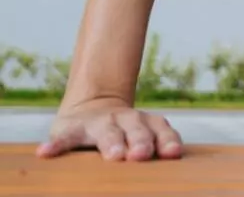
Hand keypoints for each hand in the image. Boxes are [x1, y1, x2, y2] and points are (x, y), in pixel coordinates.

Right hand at [36, 97, 182, 160]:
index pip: (161, 131)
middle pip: (136, 128)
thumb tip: (174, 159)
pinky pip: (65, 138)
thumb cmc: (125, 132)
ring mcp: (99, 122)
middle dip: (141, 141)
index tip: (171, 154)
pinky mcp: (72, 128)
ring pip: (107, 130)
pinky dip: (56, 145)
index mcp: (146, 123)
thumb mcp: (143, 135)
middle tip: (142, 154)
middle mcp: (126, 119)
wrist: (93, 107)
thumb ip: (156, 145)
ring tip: (113, 155)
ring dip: (111, 141)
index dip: (167, 142)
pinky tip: (46, 152)